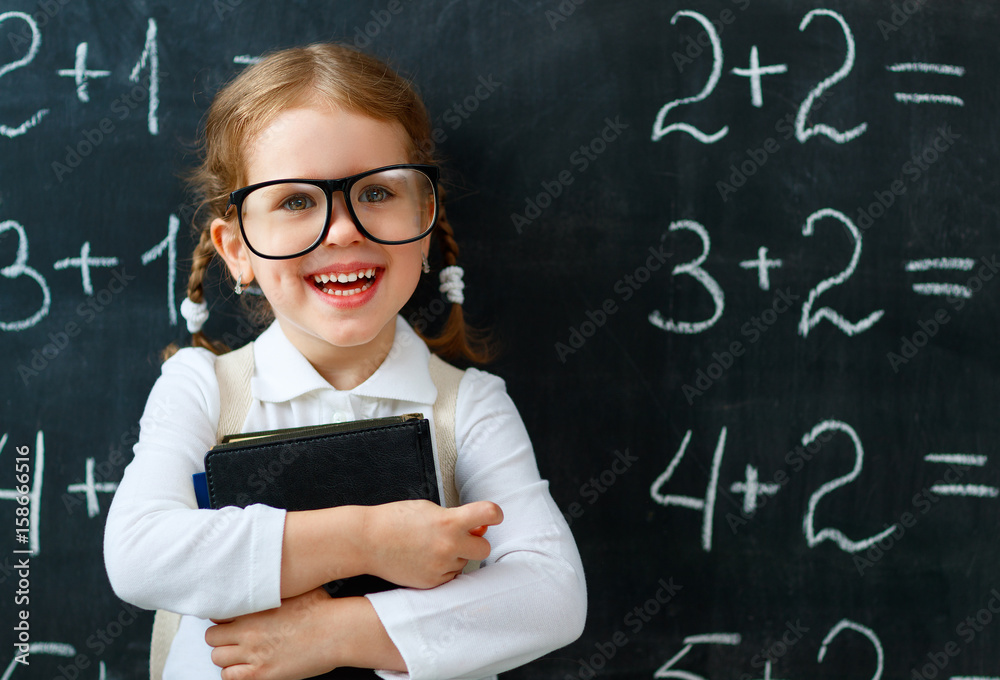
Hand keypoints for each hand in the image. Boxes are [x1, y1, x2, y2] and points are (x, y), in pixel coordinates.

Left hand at [207, 588, 339, 679]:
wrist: (336, 631)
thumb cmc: (322, 610)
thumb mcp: (295, 588)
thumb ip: (274, 589)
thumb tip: (271, 583)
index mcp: (255, 607)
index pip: (218, 614)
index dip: (225, 619)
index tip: (233, 623)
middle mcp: (249, 630)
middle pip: (212, 637)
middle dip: (222, 638)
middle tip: (236, 640)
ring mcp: (253, 652)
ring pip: (217, 658)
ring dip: (227, 657)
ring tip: (242, 655)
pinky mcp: (262, 673)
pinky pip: (229, 677)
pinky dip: (234, 674)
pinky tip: (248, 669)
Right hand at [363, 500, 502, 588]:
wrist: (367, 541)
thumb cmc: (395, 520)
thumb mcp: (429, 509)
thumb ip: (456, 517)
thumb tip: (478, 527)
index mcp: (449, 522)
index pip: (488, 514)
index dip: (495, 514)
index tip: (495, 516)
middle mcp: (449, 546)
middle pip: (484, 548)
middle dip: (475, 542)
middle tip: (460, 537)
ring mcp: (441, 566)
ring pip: (465, 563)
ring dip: (456, 556)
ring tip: (431, 547)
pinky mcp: (432, 582)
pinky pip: (450, 576)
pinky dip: (444, 569)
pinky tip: (425, 559)